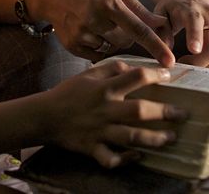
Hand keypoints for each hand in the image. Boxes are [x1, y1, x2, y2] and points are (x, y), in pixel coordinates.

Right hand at [30, 0, 174, 65]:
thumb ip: (139, 10)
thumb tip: (161, 24)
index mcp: (108, 3)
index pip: (138, 29)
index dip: (156, 45)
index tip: (169, 61)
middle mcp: (94, 19)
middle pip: (125, 42)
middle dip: (126, 35)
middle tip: (114, 21)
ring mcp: (82, 34)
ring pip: (111, 49)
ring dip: (111, 41)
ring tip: (98, 24)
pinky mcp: (72, 46)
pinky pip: (96, 55)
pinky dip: (98, 47)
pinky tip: (89, 31)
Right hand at [45, 60, 186, 167]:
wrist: (45, 115)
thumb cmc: (68, 92)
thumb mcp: (88, 73)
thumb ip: (111, 68)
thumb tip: (133, 67)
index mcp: (105, 88)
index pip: (136, 77)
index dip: (156, 75)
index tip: (169, 76)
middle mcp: (105, 109)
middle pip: (140, 111)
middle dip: (164, 112)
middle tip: (181, 114)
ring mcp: (100, 130)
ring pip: (132, 137)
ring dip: (154, 138)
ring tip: (169, 138)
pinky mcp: (93, 148)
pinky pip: (112, 158)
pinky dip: (126, 159)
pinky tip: (138, 155)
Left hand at [154, 0, 208, 63]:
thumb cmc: (174, 6)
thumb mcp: (162, 12)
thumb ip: (163, 30)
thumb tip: (166, 47)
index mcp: (190, 9)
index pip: (195, 20)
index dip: (195, 35)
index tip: (194, 49)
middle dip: (201, 58)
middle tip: (184, 63)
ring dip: (204, 60)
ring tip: (188, 60)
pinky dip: (207, 58)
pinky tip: (198, 59)